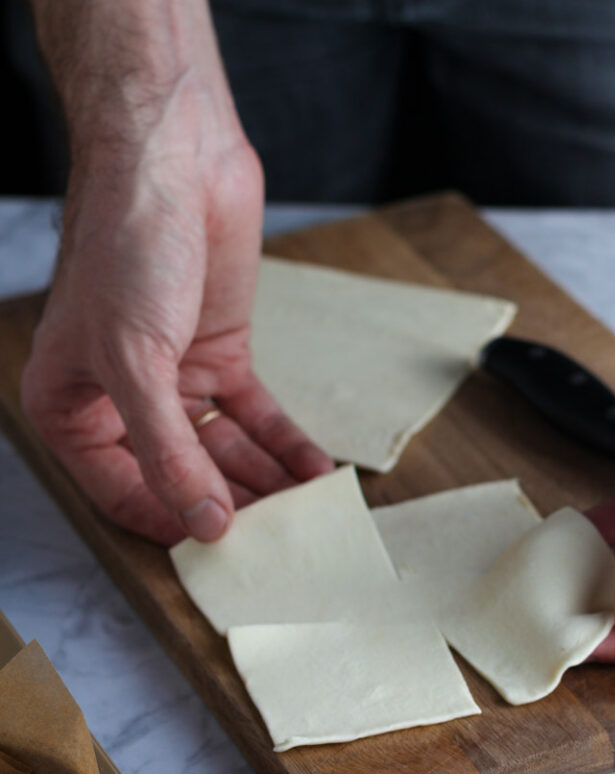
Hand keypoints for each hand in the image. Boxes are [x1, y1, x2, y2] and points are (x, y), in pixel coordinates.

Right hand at [22, 9, 332, 545]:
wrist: (172, 156)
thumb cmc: (125, 246)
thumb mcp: (136, 361)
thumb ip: (168, 452)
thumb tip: (203, 525)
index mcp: (73, 408)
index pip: (125, 493)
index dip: (174, 524)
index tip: (223, 550)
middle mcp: (121, 403)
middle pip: (182, 478)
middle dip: (232, 507)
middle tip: (280, 539)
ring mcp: (174, 382)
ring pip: (224, 453)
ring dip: (266, 482)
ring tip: (307, 514)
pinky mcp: (220, 358)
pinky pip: (256, 418)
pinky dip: (286, 445)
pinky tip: (316, 472)